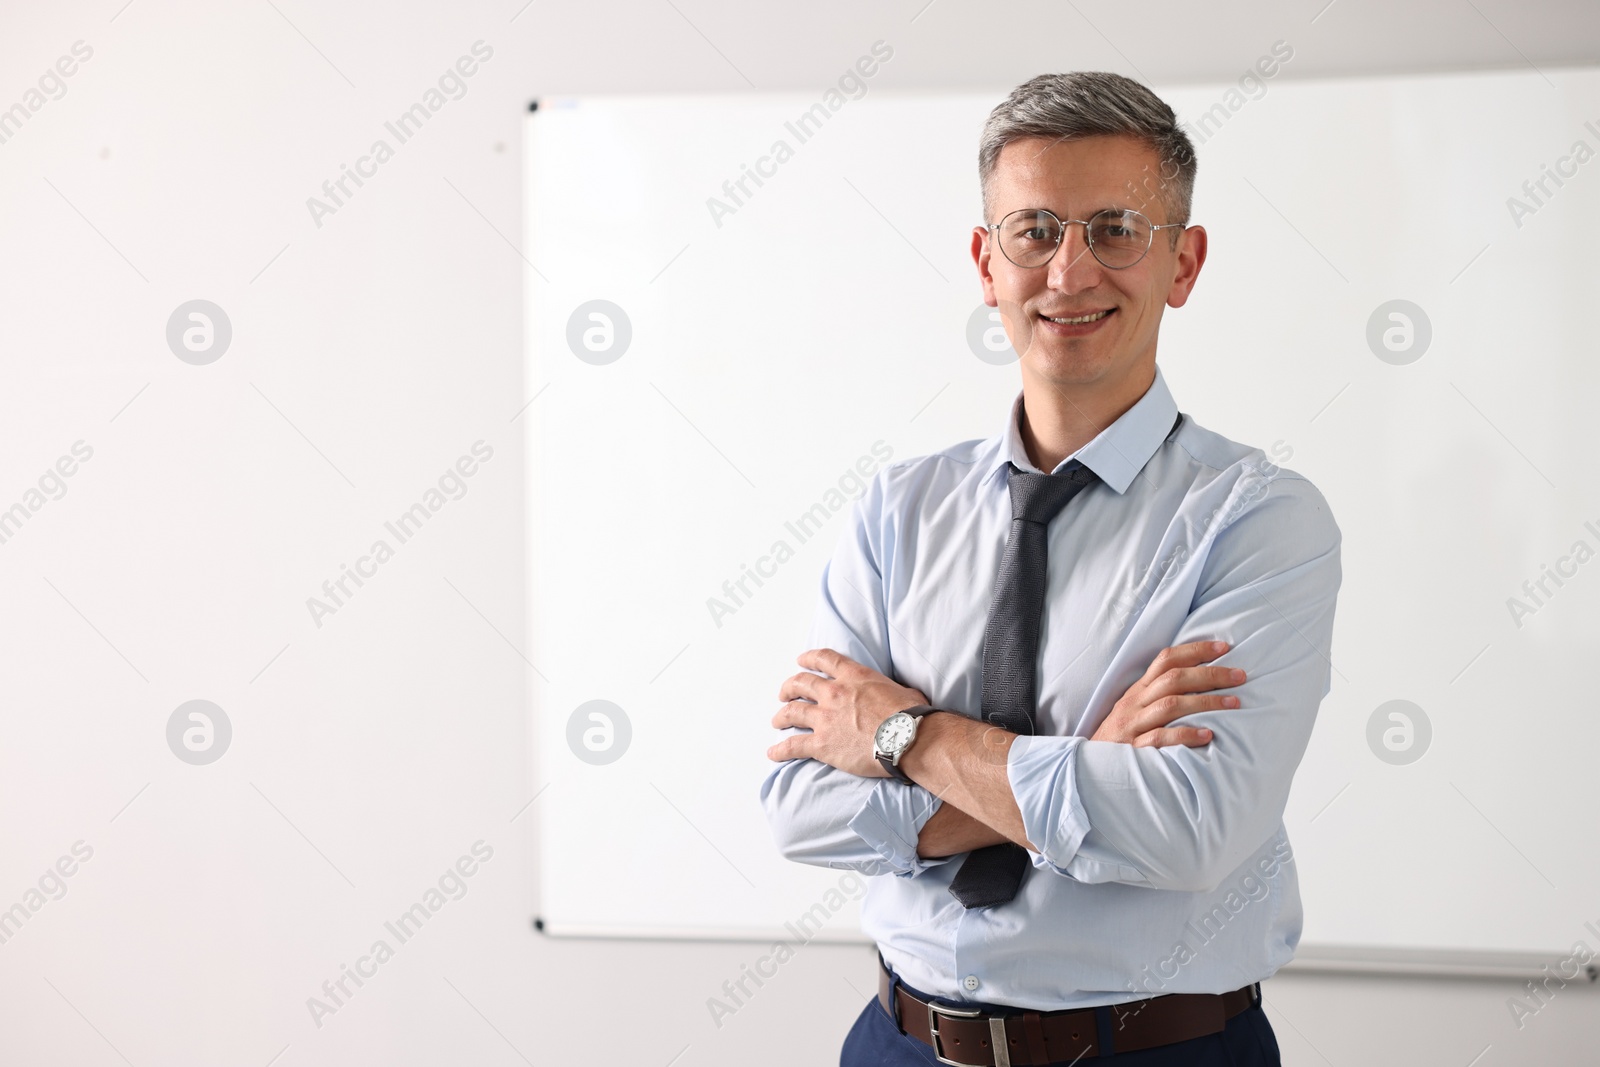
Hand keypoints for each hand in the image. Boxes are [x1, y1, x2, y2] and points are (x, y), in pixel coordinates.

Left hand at [766, 649, 929, 776]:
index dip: (809, 658)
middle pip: (801, 683)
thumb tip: (902, 696)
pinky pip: (794, 745)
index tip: (801, 661)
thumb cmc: (911, 716)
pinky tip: (773, 754)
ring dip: (781, 716)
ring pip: (792, 712)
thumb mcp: (903, 691)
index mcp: (854, 677)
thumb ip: (891, 691)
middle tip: (785, 693)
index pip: (825, 660)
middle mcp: (834, 693)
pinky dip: (781, 750)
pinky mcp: (821, 744)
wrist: (907, 739)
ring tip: (777, 721)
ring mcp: (825, 718)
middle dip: (789, 687)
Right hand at [1091, 640, 1243, 747]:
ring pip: (1171, 705)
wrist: (1090, 767)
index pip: (1165, 660)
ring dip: (1206, 701)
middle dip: (1210, 674)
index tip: (1224, 647)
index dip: (1194, 650)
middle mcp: (1135, 702)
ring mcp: (1134, 724)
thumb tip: (1201, 681)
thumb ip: (1159, 695)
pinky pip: (1161, 738)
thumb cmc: (1121, 736)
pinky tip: (1208, 735)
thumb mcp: (1135, 709)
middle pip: (1173, 679)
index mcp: (1138, 689)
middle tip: (1240, 676)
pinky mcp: (1134, 748)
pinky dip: (1186, 734)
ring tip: (1234, 703)